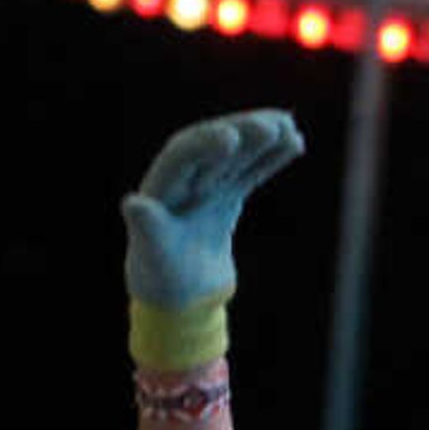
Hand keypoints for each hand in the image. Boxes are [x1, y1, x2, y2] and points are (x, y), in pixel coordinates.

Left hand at [123, 110, 304, 366]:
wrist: (180, 303)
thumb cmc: (162, 282)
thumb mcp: (154, 257)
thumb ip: (148, 229)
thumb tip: (132, 203)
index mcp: (159, 188)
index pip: (181, 154)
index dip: (206, 144)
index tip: (233, 138)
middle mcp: (182, 182)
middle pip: (214, 147)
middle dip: (242, 132)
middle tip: (274, 126)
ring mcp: (206, 188)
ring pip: (236, 156)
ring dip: (262, 140)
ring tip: (291, 129)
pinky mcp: (226, 198)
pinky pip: (251, 173)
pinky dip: (271, 159)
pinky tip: (296, 143)